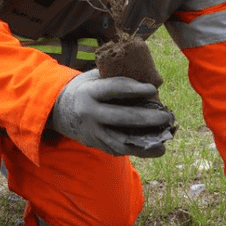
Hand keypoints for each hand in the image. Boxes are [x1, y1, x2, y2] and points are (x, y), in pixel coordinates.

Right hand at [48, 69, 173, 157]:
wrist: (59, 110)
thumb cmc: (84, 89)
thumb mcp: (93, 77)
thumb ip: (115, 76)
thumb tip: (148, 76)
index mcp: (89, 92)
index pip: (115, 89)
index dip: (136, 89)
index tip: (153, 89)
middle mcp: (90, 114)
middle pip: (122, 118)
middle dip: (147, 119)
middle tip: (166, 117)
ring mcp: (93, 133)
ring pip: (122, 141)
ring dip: (146, 141)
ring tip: (165, 138)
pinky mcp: (97, 144)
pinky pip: (120, 150)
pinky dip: (139, 150)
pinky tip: (156, 148)